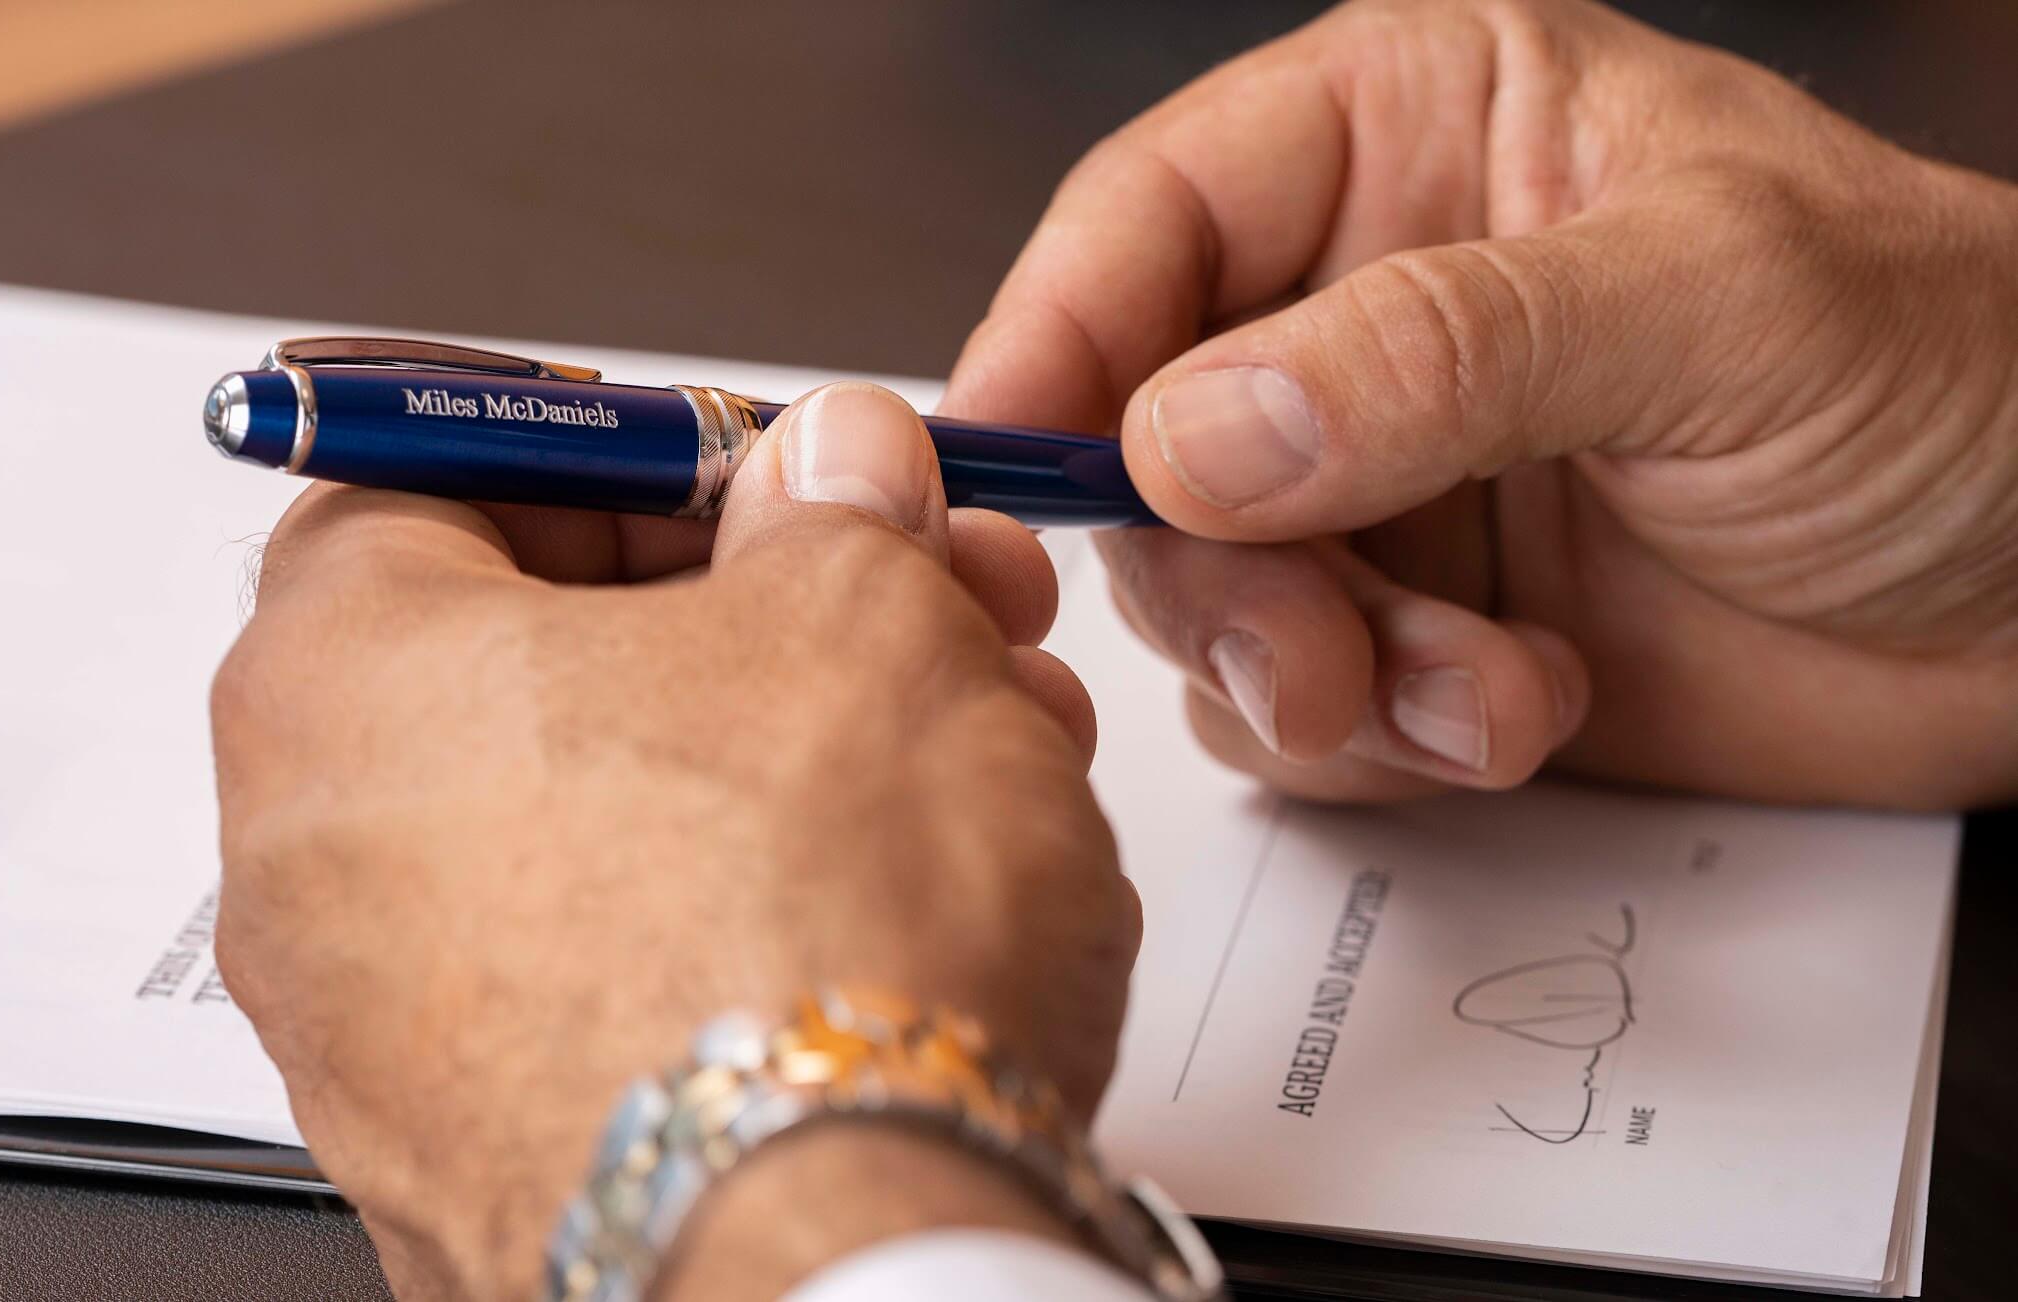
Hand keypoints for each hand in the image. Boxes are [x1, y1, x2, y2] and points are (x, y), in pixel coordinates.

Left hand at [210, 383, 1139, 1298]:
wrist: (832, 1275)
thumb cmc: (803, 946)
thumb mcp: (864, 617)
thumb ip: (835, 504)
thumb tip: (832, 469)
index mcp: (342, 680)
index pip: (442, 474)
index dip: (632, 446)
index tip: (761, 467)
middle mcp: (319, 864)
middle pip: (550, 655)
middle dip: (768, 607)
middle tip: (913, 596)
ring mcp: (393, 1032)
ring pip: (613, 817)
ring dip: (795, 753)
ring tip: (972, 745)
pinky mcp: (489, 1152)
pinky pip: (618, 965)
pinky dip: (750, 905)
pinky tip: (907, 898)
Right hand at [945, 0, 2017, 807]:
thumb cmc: (1957, 368)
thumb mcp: (1714, 303)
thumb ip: (1443, 351)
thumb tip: (1198, 431)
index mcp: (1411, 141)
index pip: (1150, 217)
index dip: (1059, 337)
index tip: (1017, 460)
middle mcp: (1360, 310)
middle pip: (1141, 435)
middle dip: (1212, 567)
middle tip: (1316, 650)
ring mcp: (1379, 484)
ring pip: (1201, 592)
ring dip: (1312, 675)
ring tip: (1476, 697)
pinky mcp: (1411, 632)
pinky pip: (1287, 706)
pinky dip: (1374, 744)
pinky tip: (1518, 716)